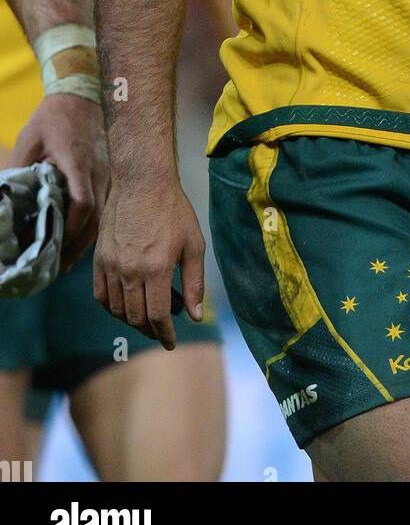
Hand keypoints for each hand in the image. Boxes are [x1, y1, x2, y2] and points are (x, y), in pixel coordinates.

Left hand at [9, 94, 108, 268]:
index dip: (71, 229)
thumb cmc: (53, 119)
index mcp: (79, 163)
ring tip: (65, 261)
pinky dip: (93, 228)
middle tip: (56, 267)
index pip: (83, 204)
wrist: (81, 96)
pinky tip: (78, 240)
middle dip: (77, 246)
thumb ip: (18, 171)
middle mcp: (100, 172)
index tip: (55, 247)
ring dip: (86, 241)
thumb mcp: (29, 141)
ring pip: (104, 217)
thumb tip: (3, 202)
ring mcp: (109, 175)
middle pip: (97, 219)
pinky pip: (106, 208)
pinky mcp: (110, 176)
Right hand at [93, 174, 205, 348]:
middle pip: (136, 317)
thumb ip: (194, 283)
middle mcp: (130, 271)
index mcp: (156, 269)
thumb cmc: (173, 210)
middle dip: (150, 331)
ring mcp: (111, 265)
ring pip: (116, 309)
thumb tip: (195, 316)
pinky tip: (123, 307)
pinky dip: (111, 307)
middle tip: (160, 333)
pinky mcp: (99, 259)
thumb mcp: (194, 244)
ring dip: (131, 321)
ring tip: (145, 321)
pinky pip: (100, 294)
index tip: (171, 342)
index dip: (165, 334)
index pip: (157, 316)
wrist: (142, 182)